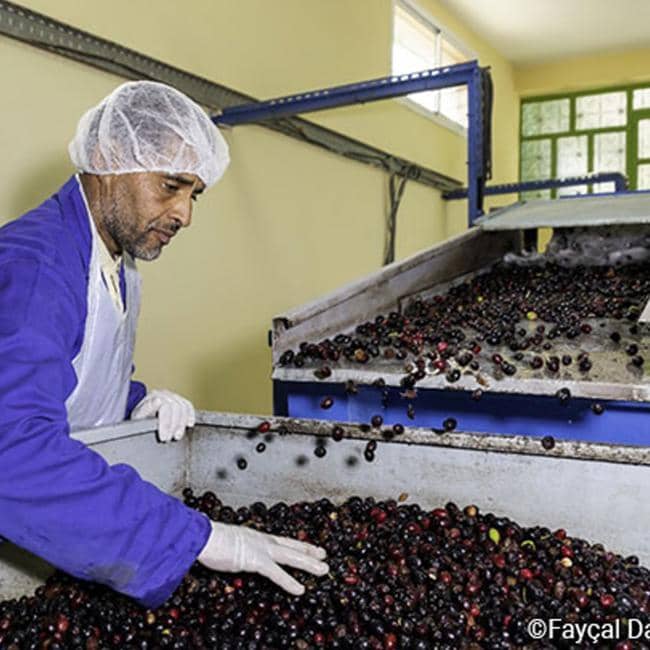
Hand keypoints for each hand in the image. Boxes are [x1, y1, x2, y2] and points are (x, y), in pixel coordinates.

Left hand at [130, 389, 194, 441]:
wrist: (141, 416)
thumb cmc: (139, 417)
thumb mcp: (137, 416)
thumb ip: (146, 409)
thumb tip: (157, 401)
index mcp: (153, 396)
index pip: (165, 406)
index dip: (166, 424)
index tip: (163, 437)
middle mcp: (164, 394)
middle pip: (176, 408)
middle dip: (173, 426)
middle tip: (168, 438)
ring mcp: (173, 397)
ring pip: (184, 407)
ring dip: (182, 424)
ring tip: (176, 436)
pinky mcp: (180, 401)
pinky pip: (188, 406)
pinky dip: (190, 416)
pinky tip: (189, 424)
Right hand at [198, 522, 328, 595]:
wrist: (202, 536)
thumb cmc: (209, 540)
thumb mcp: (229, 544)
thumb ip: (238, 549)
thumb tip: (238, 554)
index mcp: (257, 536)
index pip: (283, 540)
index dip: (297, 544)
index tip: (310, 547)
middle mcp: (262, 540)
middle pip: (291, 546)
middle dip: (309, 551)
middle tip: (324, 556)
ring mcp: (261, 549)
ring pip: (291, 557)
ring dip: (308, 564)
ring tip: (324, 570)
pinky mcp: (255, 560)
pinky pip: (276, 573)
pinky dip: (289, 582)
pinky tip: (301, 590)